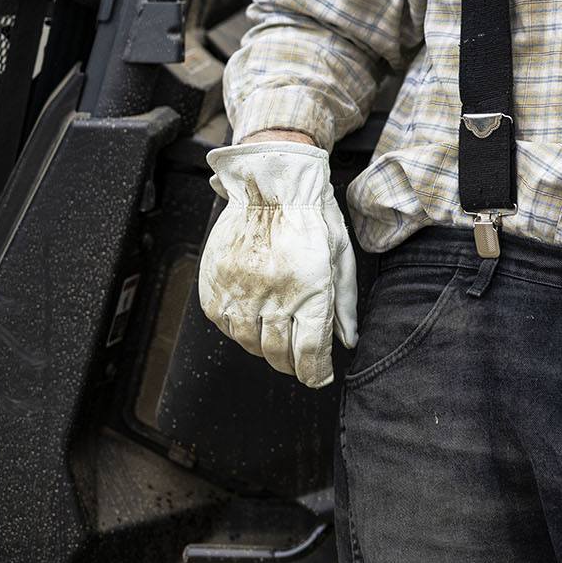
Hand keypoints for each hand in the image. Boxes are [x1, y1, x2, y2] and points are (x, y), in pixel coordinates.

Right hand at [199, 140, 358, 387]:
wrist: (271, 185)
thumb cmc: (312, 219)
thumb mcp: (341, 258)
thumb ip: (343, 304)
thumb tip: (346, 342)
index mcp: (311, 291)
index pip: (310, 352)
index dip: (315, 373)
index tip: (319, 377)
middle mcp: (274, 296)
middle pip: (279, 353)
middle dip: (291, 364)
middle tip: (298, 363)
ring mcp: (240, 291)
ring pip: (249, 342)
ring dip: (264, 349)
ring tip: (275, 343)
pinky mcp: (215, 284)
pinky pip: (224, 323)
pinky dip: (238, 330)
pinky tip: (251, 322)